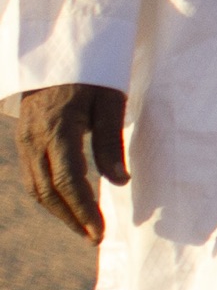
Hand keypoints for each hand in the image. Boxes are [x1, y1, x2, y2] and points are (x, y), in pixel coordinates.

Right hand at [17, 84, 126, 244]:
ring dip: (59, 211)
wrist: (58, 51)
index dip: (84, 211)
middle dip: (72, 219)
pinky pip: (33, 177)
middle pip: (49, 192)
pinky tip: (67, 204)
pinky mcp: (24, 140)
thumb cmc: (93, 73)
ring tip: (83, 227)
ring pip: (37, 188)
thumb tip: (120, 182)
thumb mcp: (110, 102)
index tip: (99, 233)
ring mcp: (25, 141)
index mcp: (57, 130)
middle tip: (94, 238)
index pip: (69, 182)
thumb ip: (111, 143)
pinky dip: (49, 196)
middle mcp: (34, 141)